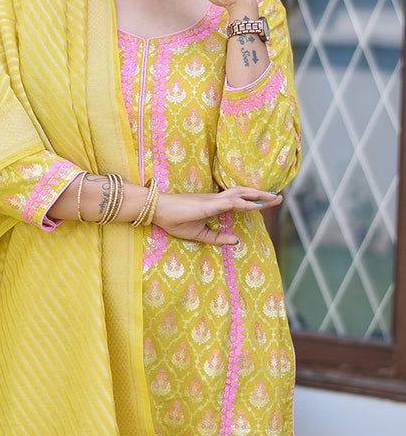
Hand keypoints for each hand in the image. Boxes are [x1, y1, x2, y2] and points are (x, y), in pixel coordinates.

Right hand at [153, 186, 281, 245]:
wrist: (157, 210)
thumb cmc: (175, 220)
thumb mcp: (199, 234)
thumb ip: (217, 237)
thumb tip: (236, 241)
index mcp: (214, 205)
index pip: (239, 202)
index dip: (254, 201)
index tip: (268, 202)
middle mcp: (216, 199)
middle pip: (243, 194)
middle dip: (261, 195)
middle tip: (278, 197)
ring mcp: (212, 200)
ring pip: (239, 195)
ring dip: (256, 195)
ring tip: (272, 197)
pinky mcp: (207, 205)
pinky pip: (228, 203)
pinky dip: (242, 203)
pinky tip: (254, 204)